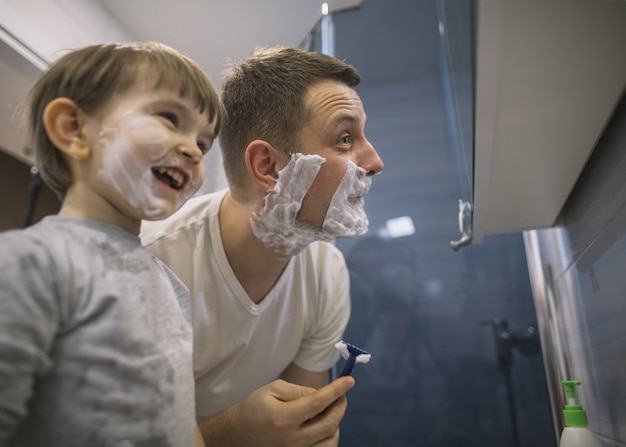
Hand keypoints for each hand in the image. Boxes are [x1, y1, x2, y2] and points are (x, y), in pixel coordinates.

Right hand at [200, 376, 354, 446]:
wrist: (236, 436)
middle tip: (342, 395)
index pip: (318, 402)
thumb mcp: (272, 390)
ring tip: (330, 411)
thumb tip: (322, 394)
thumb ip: (298, 391)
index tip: (349, 380)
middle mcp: (291, 440)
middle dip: (341, 406)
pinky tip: (324, 427)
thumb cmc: (254, 409)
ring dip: (336, 423)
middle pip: (330, 423)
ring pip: (331, 441)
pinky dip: (330, 438)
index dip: (337, 390)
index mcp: (283, 418)